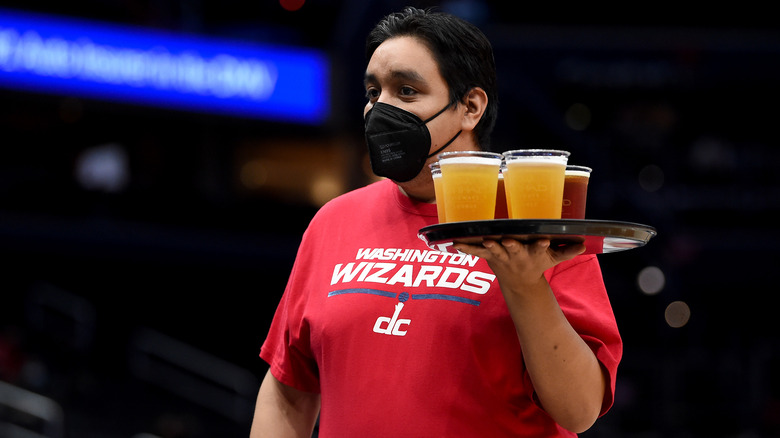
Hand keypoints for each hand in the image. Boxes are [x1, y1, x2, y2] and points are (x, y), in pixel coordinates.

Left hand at [454, 238, 584, 293]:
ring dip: (488, 246)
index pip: (539, 248)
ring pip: (494, 250)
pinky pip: (476, 251)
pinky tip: (456, 243)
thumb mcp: (553, 259)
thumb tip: (584, 244)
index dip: (540, 245)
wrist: (519, 283)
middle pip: (514, 249)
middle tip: (508, 240)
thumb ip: (567, 251)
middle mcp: (517, 255)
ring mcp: (502, 256)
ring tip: (483, 240)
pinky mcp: (489, 256)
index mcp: (533, 253)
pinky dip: (466, 248)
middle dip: (512, 245)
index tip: (543, 240)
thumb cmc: (537, 263)